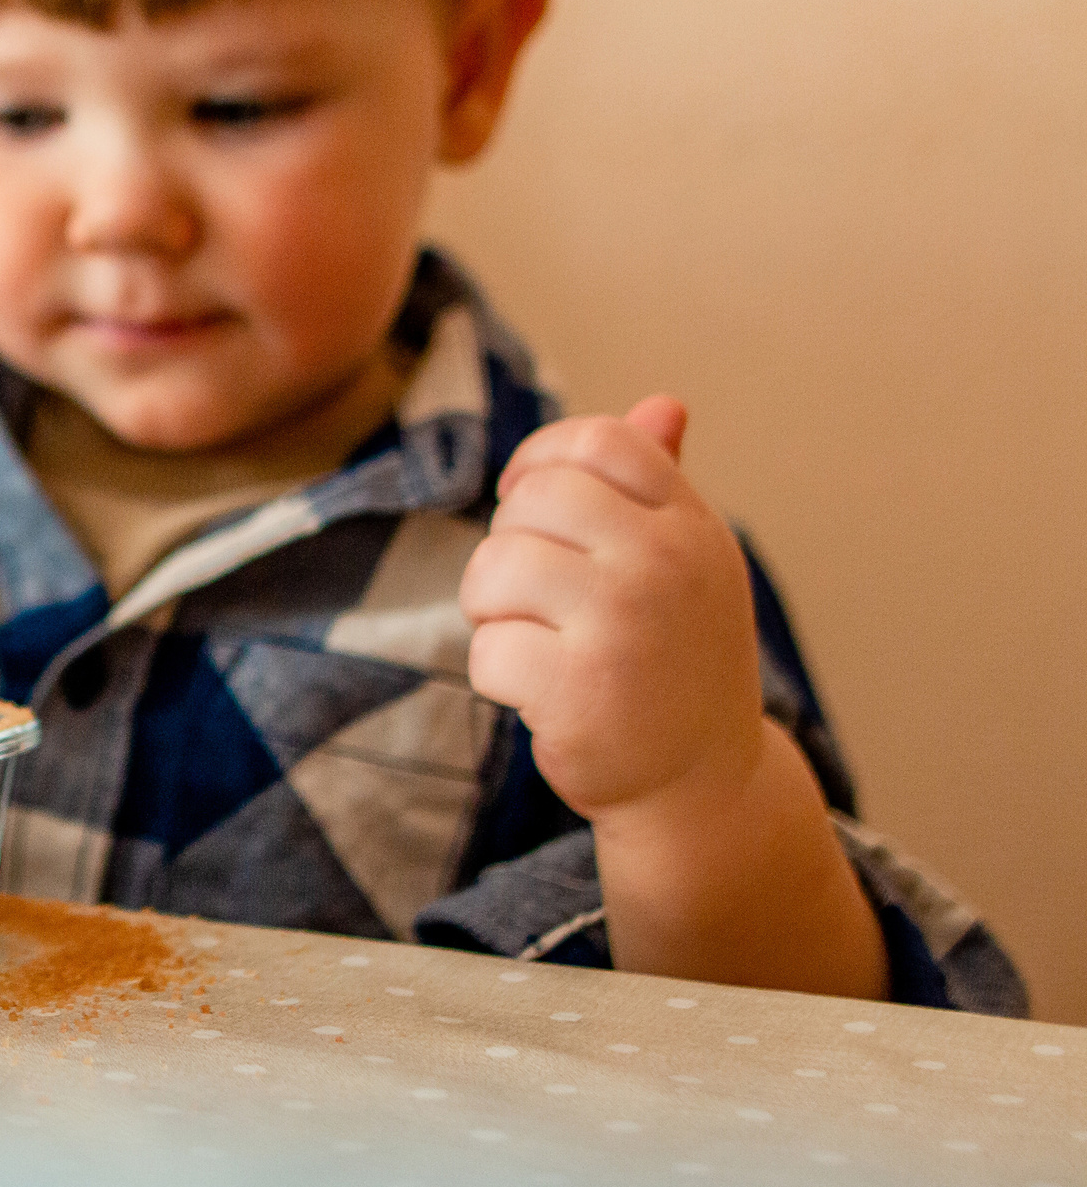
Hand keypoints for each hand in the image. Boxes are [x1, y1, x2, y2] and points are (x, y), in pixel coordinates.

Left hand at [458, 395, 766, 820]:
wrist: (700, 784)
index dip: (541, 462)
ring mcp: (624, 627)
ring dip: (492, 611)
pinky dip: (497, 676)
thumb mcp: (686, 565)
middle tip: (533, 597)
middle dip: (508, 546)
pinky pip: (486, 650)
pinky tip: (544, 696)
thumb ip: (660, 485)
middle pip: (531, 500)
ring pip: (493, 569)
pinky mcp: (579, 693)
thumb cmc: (675, 659)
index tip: (526, 504)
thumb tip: (662, 403)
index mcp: (690, 526)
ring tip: (536, 642)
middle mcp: (664, 566)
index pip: (599, 441)